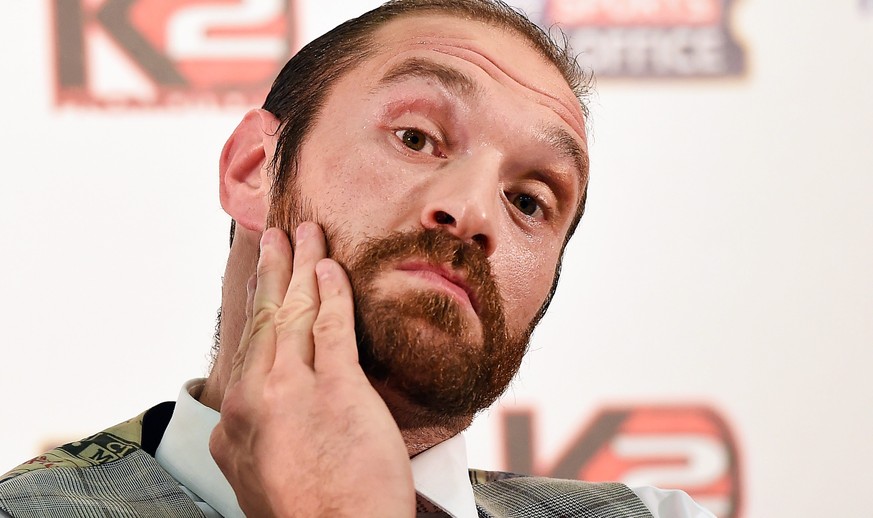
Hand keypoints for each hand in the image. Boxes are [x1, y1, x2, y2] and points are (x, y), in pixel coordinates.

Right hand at [209, 223, 414, 516]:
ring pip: (294, 312)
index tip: (259, 287)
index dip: (254, 311)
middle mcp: (253, 400)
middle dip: (272, 271)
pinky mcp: (337, 390)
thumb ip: (257, 439)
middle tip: (275, 235)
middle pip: (264, 320)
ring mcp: (292, 391)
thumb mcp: (260, 481)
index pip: (245, 351)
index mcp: (234, 426)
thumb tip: (261, 417)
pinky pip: (333, 326)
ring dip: (300, 264)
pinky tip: (331, 265)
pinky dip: (332, 290)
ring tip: (303, 232)